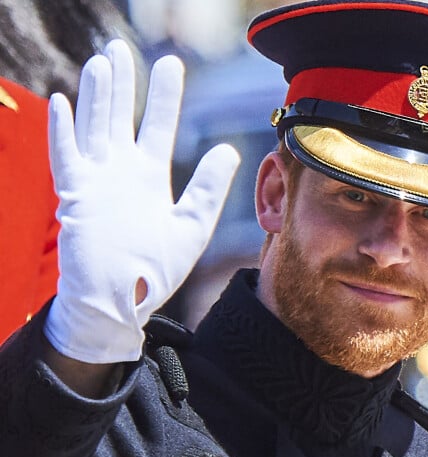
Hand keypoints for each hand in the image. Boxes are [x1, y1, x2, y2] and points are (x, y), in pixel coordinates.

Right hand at [44, 39, 239, 363]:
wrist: (121, 302)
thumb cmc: (155, 271)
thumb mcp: (192, 227)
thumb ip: (209, 189)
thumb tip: (229, 149)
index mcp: (150, 178)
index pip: (157, 126)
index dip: (163, 96)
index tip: (171, 64)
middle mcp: (122, 173)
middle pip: (121, 117)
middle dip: (123, 84)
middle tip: (123, 48)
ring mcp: (96, 182)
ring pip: (93, 127)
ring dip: (96, 95)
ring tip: (103, 62)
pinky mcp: (74, 196)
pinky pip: (64, 157)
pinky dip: (62, 131)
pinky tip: (62, 101)